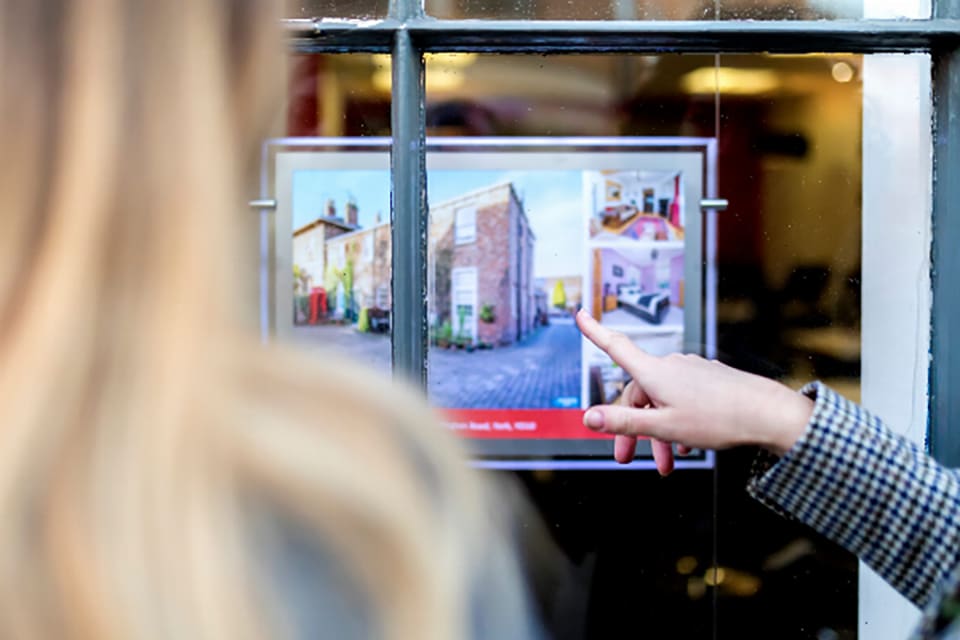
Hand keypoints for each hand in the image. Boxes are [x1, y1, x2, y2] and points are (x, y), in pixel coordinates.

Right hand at [576, 310, 812, 474]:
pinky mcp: (709, 380)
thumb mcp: (663, 427)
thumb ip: (623, 422)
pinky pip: (682, 400)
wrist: (767, 414)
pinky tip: (686, 446)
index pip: (615, 347)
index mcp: (654, 373)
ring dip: (658, 432)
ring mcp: (691, 372)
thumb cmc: (718, 419)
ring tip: (667, 463)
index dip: (594, 331)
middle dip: (631, 427)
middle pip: (638, 393)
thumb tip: (588, 418)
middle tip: (627, 458)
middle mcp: (670, 366)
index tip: (579, 314)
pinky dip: (677, 422)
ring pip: (661, 400)